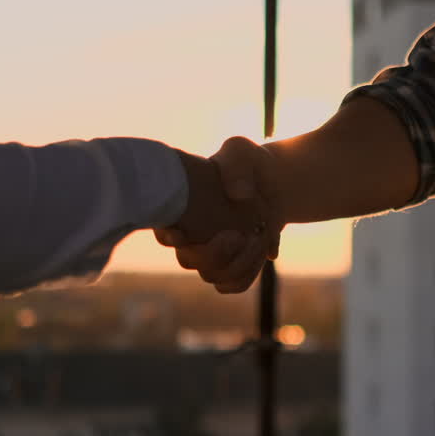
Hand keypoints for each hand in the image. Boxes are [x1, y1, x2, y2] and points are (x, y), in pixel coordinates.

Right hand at [154, 138, 284, 292]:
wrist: (271, 182)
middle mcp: (189, 236)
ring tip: (257, 239)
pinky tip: (263, 251)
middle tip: (237, 234)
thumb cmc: (246, 163)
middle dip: (215, 254)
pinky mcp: (232, 264)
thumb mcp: (240, 151)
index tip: (182, 234)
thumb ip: (236, 165)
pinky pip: (233, 285)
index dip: (167, 236)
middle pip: (188, 261)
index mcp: (181, 208)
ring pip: (212, 276)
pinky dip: (249, 273)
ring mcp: (210, 254)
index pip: (162, 228)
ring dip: (238, 264)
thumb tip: (238, 195)